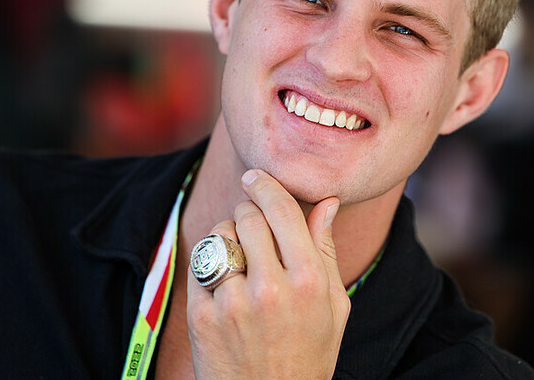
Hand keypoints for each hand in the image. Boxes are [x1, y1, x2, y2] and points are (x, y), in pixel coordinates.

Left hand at [186, 169, 349, 378]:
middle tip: (250, 224)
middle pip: (248, 218)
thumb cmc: (307, 356)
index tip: (255, 177)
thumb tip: (328, 202)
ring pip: (221, 237)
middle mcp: (271, 289)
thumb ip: (326, 250)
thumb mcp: (333, 307)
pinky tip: (223, 284)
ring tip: (239, 259)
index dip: (266, 186)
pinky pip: (200, 265)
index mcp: (309, 283)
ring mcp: (234, 303)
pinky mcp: (203, 316)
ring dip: (227, 237)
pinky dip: (210, 266)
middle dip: (247, 213)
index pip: (282, 212)